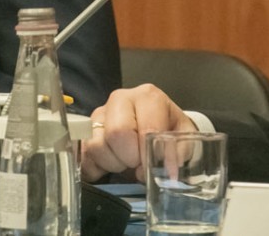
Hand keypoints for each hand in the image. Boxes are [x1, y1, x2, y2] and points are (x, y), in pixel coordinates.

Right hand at [80, 85, 196, 181]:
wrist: (156, 125)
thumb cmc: (168, 129)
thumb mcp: (183, 137)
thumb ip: (178, 152)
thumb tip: (165, 171)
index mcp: (147, 97)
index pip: (145, 129)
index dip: (149, 155)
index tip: (154, 169)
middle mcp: (120, 99)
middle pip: (117, 133)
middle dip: (130, 158)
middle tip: (139, 163)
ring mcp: (99, 114)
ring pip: (97, 147)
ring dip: (115, 164)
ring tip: (127, 161)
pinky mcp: (85, 131)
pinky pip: (84, 156)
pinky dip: (98, 168)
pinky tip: (112, 164)